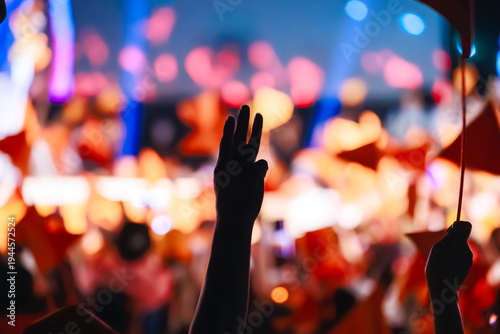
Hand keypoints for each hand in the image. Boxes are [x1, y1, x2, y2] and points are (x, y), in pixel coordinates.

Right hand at [214, 105, 267, 230]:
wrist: (233, 220)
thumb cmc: (232, 208)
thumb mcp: (232, 187)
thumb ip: (245, 172)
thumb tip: (261, 163)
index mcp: (221, 168)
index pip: (226, 145)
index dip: (229, 131)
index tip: (231, 118)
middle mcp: (231, 165)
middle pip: (237, 138)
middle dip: (241, 122)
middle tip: (244, 107)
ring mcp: (242, 168)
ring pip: (249, 143)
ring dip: (254, 127)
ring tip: (257, 113)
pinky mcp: (253, 174)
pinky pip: (262, 164)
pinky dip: (261, 168)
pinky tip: (257, 177)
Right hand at [425, 221, 472, 293]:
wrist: (443, 287)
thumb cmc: (436, 266)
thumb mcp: (438, 248)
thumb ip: (448, 237)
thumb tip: (457, 228)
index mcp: (459, 242)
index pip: (466, 225)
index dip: (457, 225)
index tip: (449, 232)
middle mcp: (467, 249)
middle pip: (461, 236)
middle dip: (452, 238)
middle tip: (441, 247)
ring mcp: (469, 258)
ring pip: (460, 246)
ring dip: (451, 248)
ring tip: (442, 259)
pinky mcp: (468, 265)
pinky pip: (461, 255)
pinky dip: (454, 256)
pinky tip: (447, 265)